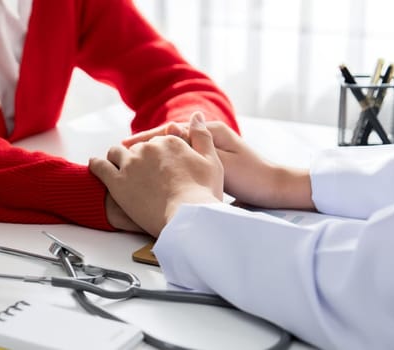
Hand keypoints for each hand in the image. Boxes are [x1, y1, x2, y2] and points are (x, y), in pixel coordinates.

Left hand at [90, 113, 222, 235]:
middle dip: (138, 158)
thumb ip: (202, 135)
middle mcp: (148, 148)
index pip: (157, 142)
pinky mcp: (117, 182)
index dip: (157, 154)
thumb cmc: (203, 193)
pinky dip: (97, 165)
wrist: (188, 218)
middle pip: (137, 148)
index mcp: (169, 142)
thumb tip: (196, 115)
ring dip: (117, 157)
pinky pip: (100, 166)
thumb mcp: (212, 160)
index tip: (157, 165)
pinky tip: (96, 165)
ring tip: (118, 167)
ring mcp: (131, 164)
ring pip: (116, 152)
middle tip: (141, 173)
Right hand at [126, 112, 312, 208]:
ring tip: (131, 165)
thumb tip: (176, 124)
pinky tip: (153, 177)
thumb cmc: (252, 176)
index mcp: (210, 131)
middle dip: (144, 147)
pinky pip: (181, 161)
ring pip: (173, 150)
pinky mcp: (211, 163)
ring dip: (152, 156)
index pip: (169, 130)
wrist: (274, 189)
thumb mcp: (222, 160)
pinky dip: (165, 166)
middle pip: (168, 138)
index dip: (145, 139)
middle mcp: (209, 136)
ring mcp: (209, 149)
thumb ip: (199, 143)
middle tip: (120, 156)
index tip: (124, 148)